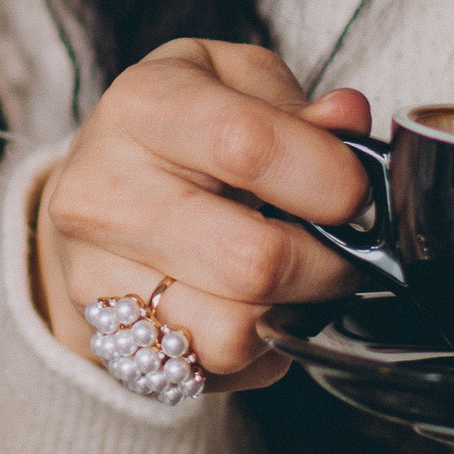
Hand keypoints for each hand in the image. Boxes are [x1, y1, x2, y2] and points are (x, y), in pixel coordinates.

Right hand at [35, 40, 375, 388]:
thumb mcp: (237, 83)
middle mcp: (104, 193)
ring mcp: (97, 275)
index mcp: (142, 107)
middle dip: (327, 264)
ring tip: (292, 277)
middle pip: (252, 261)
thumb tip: (348, 121)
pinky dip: (258, 347)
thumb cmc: (181, 131)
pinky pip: (219, 370)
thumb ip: (298, 105)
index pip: (246, 146)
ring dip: (293, 313)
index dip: (328, 177)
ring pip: (236, 333)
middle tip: (339, 248)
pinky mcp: (109, 342)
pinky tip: (250, 304)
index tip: (357, 192)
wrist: (96, 193)